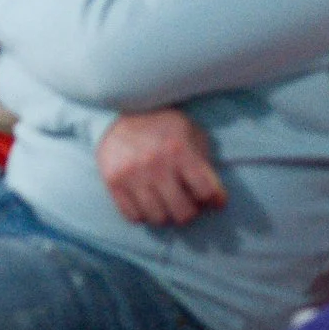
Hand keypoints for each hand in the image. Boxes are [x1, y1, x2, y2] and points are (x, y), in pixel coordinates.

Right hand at [97, 109, 225, 226]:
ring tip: (165, 201)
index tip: (213, 199)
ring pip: (159, 219)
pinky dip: (143, 214)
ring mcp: (132, 175)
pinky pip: (133, 217)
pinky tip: (146, 201)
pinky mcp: (113, 182)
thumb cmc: (164, 126)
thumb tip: (215, 199)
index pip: (207, 193)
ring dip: (166, 214)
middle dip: (190, 210)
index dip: (214, 199)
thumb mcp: (191, 133)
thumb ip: (205, 163)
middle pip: (184, 213)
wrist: (120, 110)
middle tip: (186, 201)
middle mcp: (155, 164)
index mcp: (179, 150)